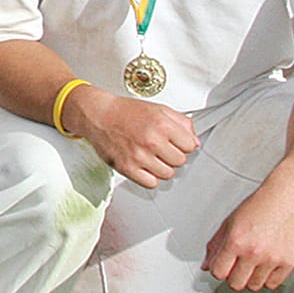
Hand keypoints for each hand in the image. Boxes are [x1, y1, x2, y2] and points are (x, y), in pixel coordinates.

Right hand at [66, 87, 198, 188]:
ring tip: (151, 156)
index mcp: (162, 124)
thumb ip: (181, 123)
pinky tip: (143, 166)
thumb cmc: (126, 112)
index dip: (183, 144)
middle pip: (180, 161)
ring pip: (167, 174)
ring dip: (161, 167)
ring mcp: (139, 155)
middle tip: (160, 148)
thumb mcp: (158, 109)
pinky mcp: (127, 168)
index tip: (175, 142)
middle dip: (172, 155)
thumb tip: (195, 141)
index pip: (190, 146)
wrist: (98, 115)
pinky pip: (151, 183)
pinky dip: (149, 177)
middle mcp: (152, 140)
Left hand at [204, 177, 293, 290]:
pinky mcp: (289, 262)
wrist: (287, 198)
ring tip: (251, 264)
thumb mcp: (229, 222)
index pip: (219, 272)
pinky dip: (267, 278)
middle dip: (232, 276)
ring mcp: (273, 259)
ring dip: (250, 278)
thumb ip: (215, 245)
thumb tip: (207, 264)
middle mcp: (254, 252)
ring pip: (254, 286)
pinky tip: (265, 266)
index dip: (218, 270)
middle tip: (236, 266)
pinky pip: (273, 284)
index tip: (221, 266)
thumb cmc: (260, 206)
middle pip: (236, 283)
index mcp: (236, 241)